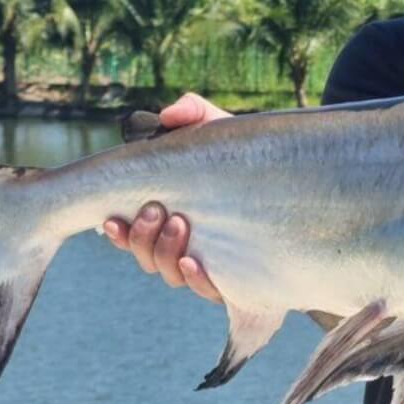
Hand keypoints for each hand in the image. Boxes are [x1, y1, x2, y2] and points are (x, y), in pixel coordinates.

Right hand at [103, 93, 227, 302]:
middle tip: (156, 208)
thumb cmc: (244, 152)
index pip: (133, 235)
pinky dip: (197, 278)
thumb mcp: (218, 127)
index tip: (110, 218)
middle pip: (147, 258)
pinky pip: (210, 290)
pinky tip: (194, 260)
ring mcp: (211, 264)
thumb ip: (192, 113)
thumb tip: (168, 115)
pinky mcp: (238, 278)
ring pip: (171, 274)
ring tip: (179, 223)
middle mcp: (185, 245)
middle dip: (142, 236)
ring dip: (166, 252)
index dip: (118, 232)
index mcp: (170, 217)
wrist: (293, 172)